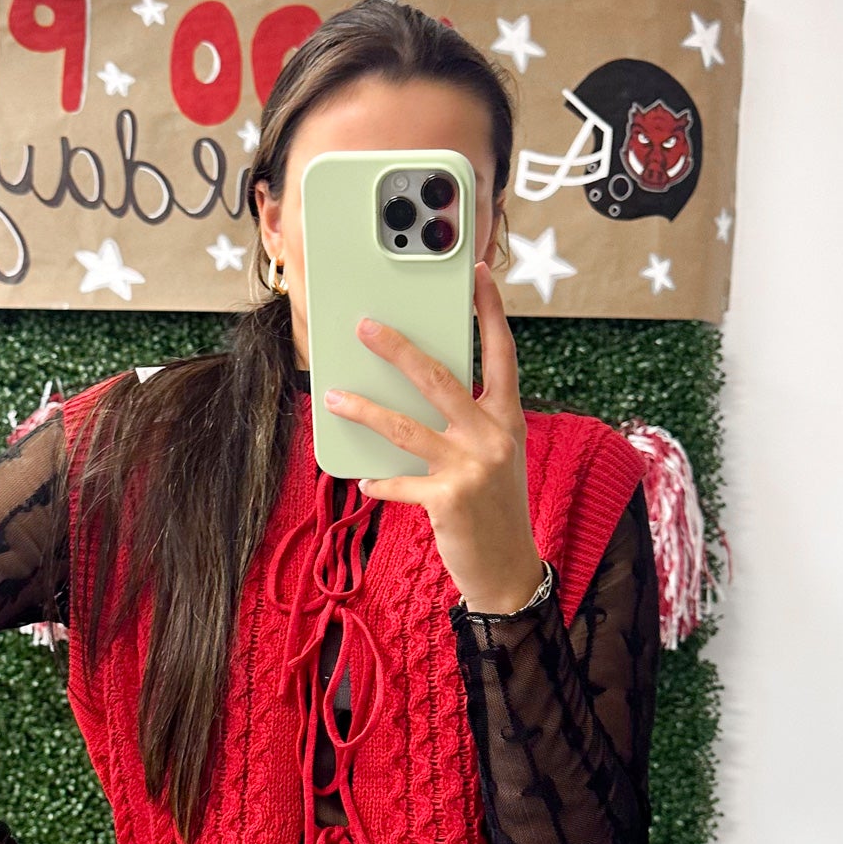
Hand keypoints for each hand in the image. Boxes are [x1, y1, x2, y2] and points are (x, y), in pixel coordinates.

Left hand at [321, 259, 544, 612]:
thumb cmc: (494, 508)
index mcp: (507, 418)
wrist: (509, 569)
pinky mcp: (449, 499)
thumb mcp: (494, 457)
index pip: (501, 353)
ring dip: (364, 410)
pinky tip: (366, 481)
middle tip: (365, 326)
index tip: (480, 275)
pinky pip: (399, 482)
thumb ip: (468, 423)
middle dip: (398, 348)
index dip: (490, 312)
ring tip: (333, 398)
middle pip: (440, 378)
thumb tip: (414, 393)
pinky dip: (379, 482)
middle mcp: (493, 436)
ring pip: (406, 426)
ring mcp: (472, 467)